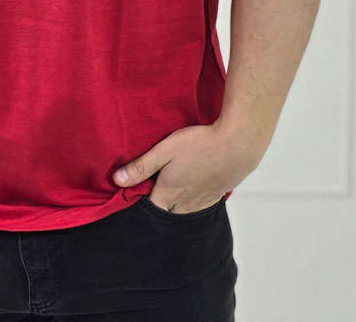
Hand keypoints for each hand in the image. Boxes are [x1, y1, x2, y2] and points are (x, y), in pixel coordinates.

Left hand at [112, 124, 262, 213]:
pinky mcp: (216, 195)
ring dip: (174, 203)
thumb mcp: (165, 150)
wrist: (238, 146)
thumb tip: (117, 181)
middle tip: (150, 188)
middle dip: (156, 204)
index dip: (139, 201)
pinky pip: (199, 205)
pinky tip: (191, 186)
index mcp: (169, 193)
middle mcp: (185, 203)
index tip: (132, 192)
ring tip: (170, 188)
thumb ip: (141, 166)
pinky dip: (191, 200)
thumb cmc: (201, 144)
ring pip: (182, 210)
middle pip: (165, 211)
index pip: (148, 208)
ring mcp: (202, 202)